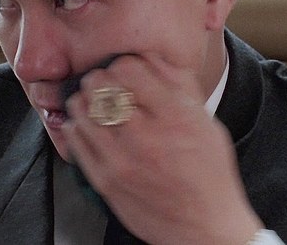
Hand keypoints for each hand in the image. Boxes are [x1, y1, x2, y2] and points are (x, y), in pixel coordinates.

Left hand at [62, 54, 262, 244]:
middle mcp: (147, 137)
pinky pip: (76, 142)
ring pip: (84, 111)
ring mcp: (122, 161)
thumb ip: (181, 88)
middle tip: (106, 82)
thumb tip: (153, 58)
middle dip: (102, 78)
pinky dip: (78, 126)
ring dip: (86, 99)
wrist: (205, 229)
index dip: (125, 63)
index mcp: (176, 117)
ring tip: (94, 101)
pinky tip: (88, 125)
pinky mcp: (105, 181)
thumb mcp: (207, 124)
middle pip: (103, 87)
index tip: (127, 68)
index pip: (131, 69)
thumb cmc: (210, 176)